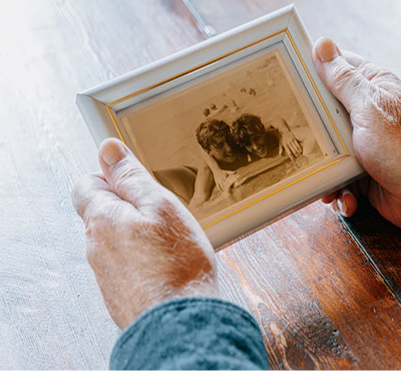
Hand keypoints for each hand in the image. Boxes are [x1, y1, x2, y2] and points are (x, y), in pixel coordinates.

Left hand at [72, 139, 218, 328]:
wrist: (181, 324)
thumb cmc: (176, 265)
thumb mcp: (160, 206)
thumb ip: (132, 178)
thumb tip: (110, 150)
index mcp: (101, 219)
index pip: (86, 185)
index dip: (110, 176)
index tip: (135, 180)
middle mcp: (95, 247)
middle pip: (103, 214)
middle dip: (129, 208)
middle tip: (163, 213)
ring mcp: (106, 274)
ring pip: (117, 242)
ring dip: (138, 236)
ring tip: (171, 243)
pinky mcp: (120, 296)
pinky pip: (128, 267)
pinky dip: (145, 262)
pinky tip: (169, 267)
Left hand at [278, 122, 303, 159]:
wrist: (283, 130)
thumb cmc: (281, 137)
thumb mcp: (280, 143)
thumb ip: (281, 149)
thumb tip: (280, 154)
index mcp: (284, 145)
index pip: (289, 152)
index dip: (291, 157)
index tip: (294, 160)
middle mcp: (288, 143)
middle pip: (293, 150)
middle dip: (296, 155)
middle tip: (298, 158)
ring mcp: (291, 140)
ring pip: (295, 147)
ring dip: (298, 152)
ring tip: (300, 155)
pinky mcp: (293, 138)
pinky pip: (297, 143)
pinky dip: (299, 147)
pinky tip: (301, 150)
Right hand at [312, 38, 400, 233]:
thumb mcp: (368, 106)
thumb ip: (343, 79)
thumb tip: (322, 45)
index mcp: (372, 89)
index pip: (336, 70)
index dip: (312, 74)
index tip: (287, 80)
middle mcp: (367, 114)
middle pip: (323, 115)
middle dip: (312, 133)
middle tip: (302, 141)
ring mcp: (363, 145)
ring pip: (326, 152)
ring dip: (324, 172)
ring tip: (328, 183)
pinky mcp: (362, 174)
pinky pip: (337, 181)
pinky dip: (339, 193)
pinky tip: (346, 198)